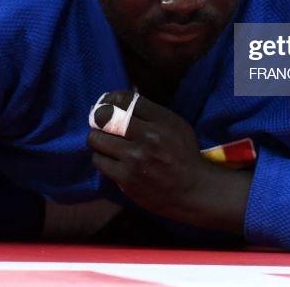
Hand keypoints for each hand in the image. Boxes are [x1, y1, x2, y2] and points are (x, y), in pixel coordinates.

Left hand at [87, 90, 250, 234]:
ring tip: (105, 143)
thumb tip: (121, 98)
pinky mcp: (126, 178)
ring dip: (98, 139)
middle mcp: (147, 137)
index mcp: (161, 120)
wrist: (193, 190)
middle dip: (99, 118)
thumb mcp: (175, 125)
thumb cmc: (184, 155)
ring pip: (96, 139)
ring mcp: (135, 159)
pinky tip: (110, 159)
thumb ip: (150, 112)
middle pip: (104, 116)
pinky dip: (102, 158)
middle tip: (101, 124)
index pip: (123, 99)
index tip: (106, 104)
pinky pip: (99, 161)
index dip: (109, 99)